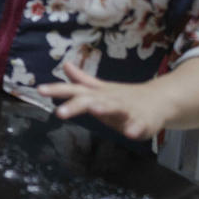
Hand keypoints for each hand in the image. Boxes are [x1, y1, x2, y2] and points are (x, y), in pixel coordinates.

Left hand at [36, 62, 169, 140]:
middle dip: (75, 106)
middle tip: (59, 112)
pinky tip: (130, 133)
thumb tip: (65, 65)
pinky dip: (135, 128)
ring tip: (94, 110)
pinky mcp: (144, 120)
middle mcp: (109, 99)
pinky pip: (139, 125)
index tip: (39, 90)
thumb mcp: (100, 89)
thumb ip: (82, 80)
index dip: (56, 90)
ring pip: (114, 108)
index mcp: (97, 94)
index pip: (73, 90)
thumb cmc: (124, 97)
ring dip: (104, 109)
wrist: (160, 100)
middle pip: (90, 101)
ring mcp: (127, 109)